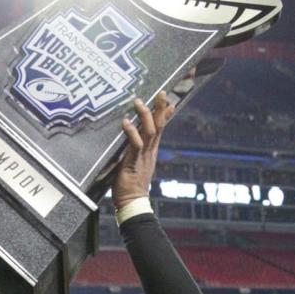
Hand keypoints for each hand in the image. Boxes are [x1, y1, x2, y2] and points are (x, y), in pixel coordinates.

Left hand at [112, 92, 173, 210]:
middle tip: (160, 92)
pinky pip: (136, 145)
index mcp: (151, 150)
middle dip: (160, 108)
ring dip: (145, 116)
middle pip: (159, 126)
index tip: (168, 99)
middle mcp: (150, 151)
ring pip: (150, 132)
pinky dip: (131, 132)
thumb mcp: (136, 159)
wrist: (132, 201)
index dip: (165, 113)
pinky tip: (125, 122)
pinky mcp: (134, 162)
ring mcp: (143, 156)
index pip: (161, 127)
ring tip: (138, 102)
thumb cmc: (131, 181)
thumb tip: (135, 134)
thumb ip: (137, 146)